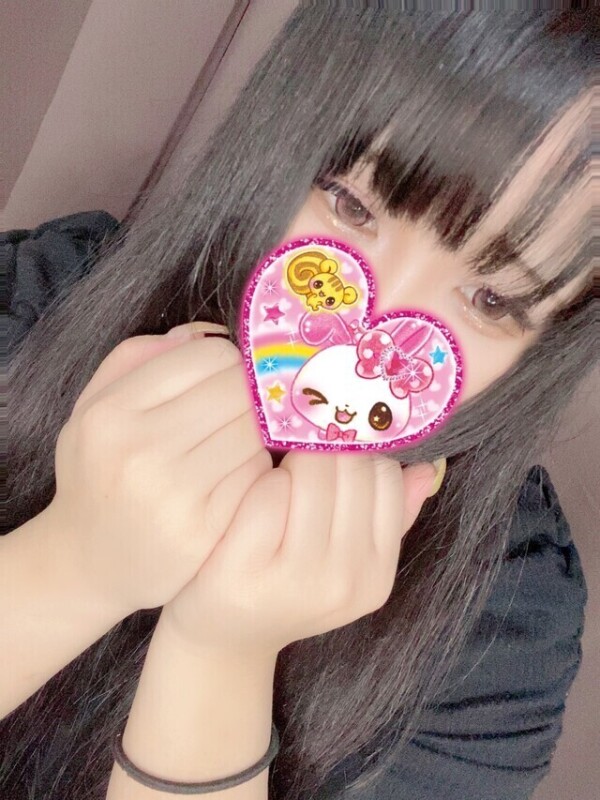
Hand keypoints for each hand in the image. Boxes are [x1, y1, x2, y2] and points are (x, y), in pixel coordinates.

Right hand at [45, 322, 272, 617]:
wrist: (89, 561)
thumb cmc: (99, 471)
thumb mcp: (95, 406)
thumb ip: (139, 357)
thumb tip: (206, 333)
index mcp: (111, 412)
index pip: (210, 356)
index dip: (230, 362)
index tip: (229, 376)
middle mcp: (138, 451)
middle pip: (239, 391)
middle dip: (250, 394)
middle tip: (246, 405)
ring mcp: (174, 494)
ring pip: (255, 431)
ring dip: (257, 432)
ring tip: (236, 441)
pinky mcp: (205, 529)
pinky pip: (258, 475)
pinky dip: (257, 468)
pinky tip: (237, 475)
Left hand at [161, 449, 436, 656]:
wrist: (223, 636)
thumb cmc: (284, 582)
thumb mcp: (344, 560)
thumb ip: (388, 518)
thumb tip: (424, 469)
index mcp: (377, 575)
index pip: (387, 476)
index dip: (358, 451)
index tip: (333, 446)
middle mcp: (347, 580)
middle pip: (350, 467)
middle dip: (324, 449)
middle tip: (301, 450)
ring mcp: (298, 579)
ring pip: (310, 471)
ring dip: (291, 461)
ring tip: (279, 472)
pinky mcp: (247, 570)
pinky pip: (268, 491)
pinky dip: (260, 480)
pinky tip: (250, 492)